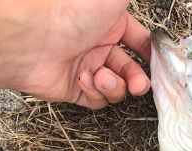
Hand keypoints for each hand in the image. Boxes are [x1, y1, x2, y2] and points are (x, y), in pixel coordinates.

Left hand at [0, 0, 150, 108]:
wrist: (33, 37)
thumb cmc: (70, 10)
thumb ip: (131, 1)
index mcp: (110, 22)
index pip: (138, 42)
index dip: (150, 55)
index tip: (159, 66)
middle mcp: (98, 45)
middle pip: (130, 70)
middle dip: (138, 80)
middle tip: (139, 84)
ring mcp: (87, 67)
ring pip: (116, 88)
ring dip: (115, 86)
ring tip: (103, 77)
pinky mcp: (76, 88)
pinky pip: (97, 100)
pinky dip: (95, 93)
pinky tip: (84, 79)